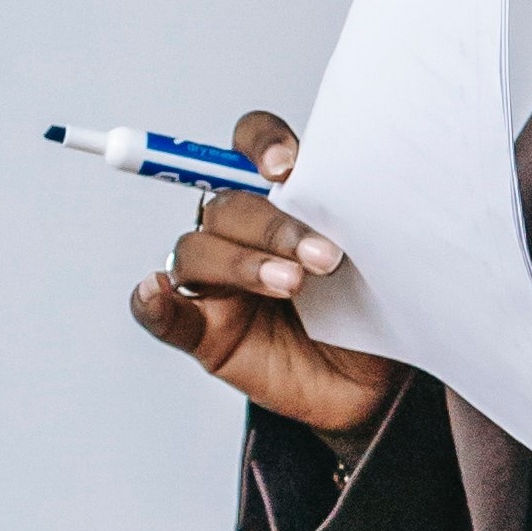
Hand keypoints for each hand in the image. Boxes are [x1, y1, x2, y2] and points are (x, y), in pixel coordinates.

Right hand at [126, 111, 397, 435]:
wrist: (379, 386)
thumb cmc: (376, 313)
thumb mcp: (377, 259)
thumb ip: (353, 219)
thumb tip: (352, 188)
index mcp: (284, 201)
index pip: (251, 149)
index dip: (261, 144)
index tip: (286, 168)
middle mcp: (244, 235)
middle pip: (227, 206)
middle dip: (272, 227)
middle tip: (324, 257)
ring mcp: (219, 284)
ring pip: (197, 251)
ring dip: (240, 264)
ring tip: (291, 285)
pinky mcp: (205, 332)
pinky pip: (161, 314)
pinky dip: (152, 302)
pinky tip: (157, 294)